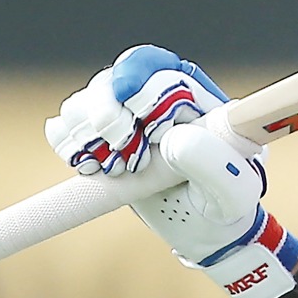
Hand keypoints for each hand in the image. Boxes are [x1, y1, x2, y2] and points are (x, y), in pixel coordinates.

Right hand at [44, 45, 297, 297]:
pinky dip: (68, 144)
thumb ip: (211, 162)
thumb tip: (174, 137)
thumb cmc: (227, 206)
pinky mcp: (101, 141)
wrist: (206, 231)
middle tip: (129, 162)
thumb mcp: (231, 191)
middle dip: (108, 119)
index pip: (155, 66)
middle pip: (110, 81)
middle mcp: (156, 99)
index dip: (134, 77)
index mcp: (195, 97)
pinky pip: (65, 125)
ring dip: (86, 136)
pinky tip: (89, 168)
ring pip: (83, 102)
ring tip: (114, 170)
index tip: (128, 103)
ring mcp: (126, 119)